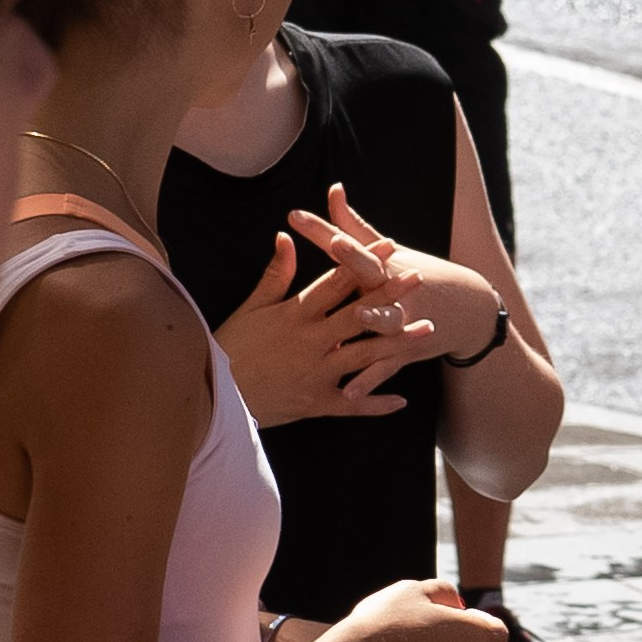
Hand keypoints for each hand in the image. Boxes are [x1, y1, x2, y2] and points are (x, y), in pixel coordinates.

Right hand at [215, 220, 435, 423]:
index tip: (388, 246)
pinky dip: (376, 403)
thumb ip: (275, 274)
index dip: (363, 261)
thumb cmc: (231, 346)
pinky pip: (353, 404)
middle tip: (418, 279)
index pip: (336, 282)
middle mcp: (311, 341)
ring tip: (426, 328)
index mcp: (296, 314)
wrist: (214, 395)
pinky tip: (402, 400)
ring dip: (397, 342)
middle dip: (390, 295)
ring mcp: (317, 373)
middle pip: (358, 313)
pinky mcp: (318, 402)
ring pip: (365, 355)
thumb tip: (286, 237)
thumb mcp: (251, 307)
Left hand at [293, 186, 507, 365]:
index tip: (300, 216)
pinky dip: (369, 381)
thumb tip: (332, 189)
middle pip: (372, 275)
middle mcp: (396, 291)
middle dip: (354, 262)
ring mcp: (403, 322)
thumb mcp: (388, 251)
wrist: (468, 310)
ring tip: (359, 320)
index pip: (355, 244)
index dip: (329, 230)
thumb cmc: (417, 274)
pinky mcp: (406, 351)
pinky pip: (384, 367)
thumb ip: (353, 225)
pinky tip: (349, 392)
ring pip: (385, 321)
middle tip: (336, 248)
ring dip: (374, 319)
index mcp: (384, 266)